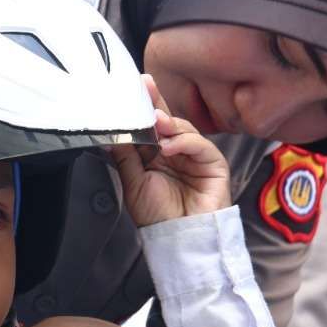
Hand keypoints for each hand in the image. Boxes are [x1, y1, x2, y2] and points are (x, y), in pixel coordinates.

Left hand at [110, 74, 230, 226]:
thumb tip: (112, 132)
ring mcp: (195, 157)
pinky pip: (200, 145)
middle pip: (168, 121)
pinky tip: (170, 147)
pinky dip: (185, 142)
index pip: (150, 125)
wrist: (179, 240)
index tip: (134, 87)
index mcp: (156, 155)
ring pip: (184, 129)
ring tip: (157, 124)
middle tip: (146, 88)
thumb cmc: (158, 216)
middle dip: (157, 104)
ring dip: (170, 124)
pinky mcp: (213, 164)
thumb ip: (126, 156)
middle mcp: (176, 152)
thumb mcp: (133, 183)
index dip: (144, 106)